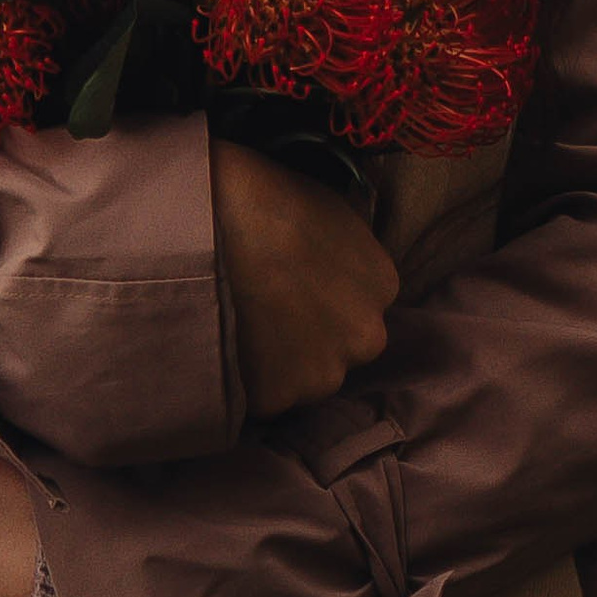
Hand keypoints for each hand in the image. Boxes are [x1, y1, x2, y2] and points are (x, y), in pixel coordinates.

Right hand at [210, 134, 398, 419]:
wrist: (214, 221)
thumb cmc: (270, 198)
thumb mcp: (332, 207)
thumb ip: (348, 250)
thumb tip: (337, 263)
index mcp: (382, 286)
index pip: (362, 303)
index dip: (328, 295)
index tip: (298, 284)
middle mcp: (366, 338)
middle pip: (340, 346)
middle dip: (312, 334)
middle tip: (271, 308)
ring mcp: (323, 374)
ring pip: (305, 377)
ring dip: (283, 362)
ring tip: (247, 326)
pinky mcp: (277, 399)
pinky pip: (265, 395)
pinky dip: (248, 379)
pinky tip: (229, 343)